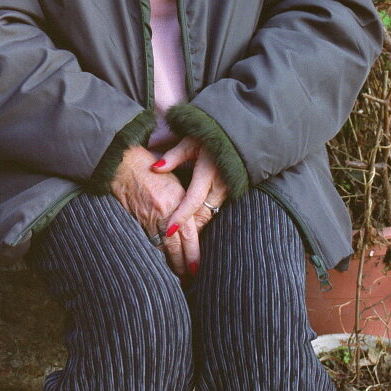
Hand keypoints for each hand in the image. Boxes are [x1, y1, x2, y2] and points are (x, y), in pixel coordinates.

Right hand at [109, 145, 190, 277]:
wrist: (124, 164)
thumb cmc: (152, 169)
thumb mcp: (174, 181)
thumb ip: (184, 203)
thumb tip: (192, 223)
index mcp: (178, 200)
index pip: (189, 235)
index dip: (193, 254)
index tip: (196, 268)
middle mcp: (165, 211)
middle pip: (176, 247)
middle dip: (182, 264)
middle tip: (188, 277)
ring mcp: (149, 217)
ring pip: (161, 247)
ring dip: (168, 262)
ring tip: (176, 275)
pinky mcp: (136, 219)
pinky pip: (147, 241)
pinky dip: (154, 252)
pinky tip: (159, 261)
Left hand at [150, 137, 228, 277]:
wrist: (235, 136)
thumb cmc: (209, 137)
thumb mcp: (190, 142)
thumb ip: (173, 157)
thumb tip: (155, 168)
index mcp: (208, 172)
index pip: (192, 200)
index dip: (180, 216)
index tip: (168, 231)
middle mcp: (220, 184)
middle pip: (203, 214)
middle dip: (191, 235)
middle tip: (179, 255)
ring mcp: (227, 190)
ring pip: (210, 215)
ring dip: (198, 232)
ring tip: (187, 254)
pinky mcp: (230, 193)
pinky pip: (216, 211)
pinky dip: (204, 222)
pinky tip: (196, 235)